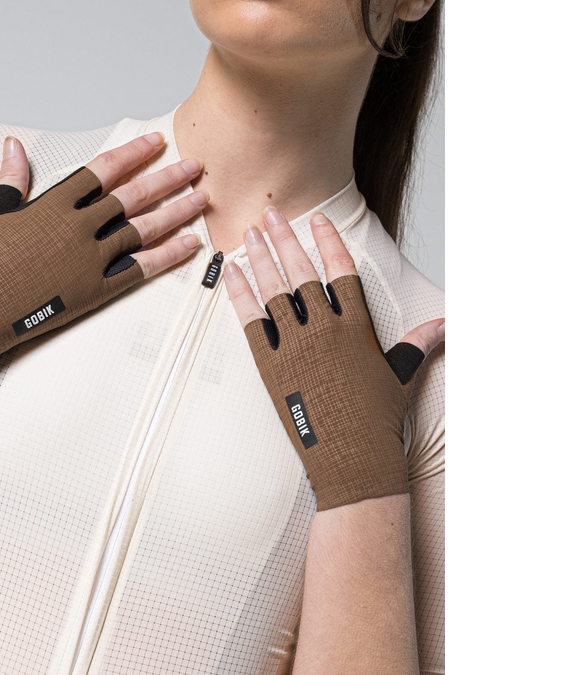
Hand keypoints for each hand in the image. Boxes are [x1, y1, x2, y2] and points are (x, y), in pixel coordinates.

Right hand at [0, 132, 206, 372]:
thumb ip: (11, 178)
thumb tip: (13, 145)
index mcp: (54, 203)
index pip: (104, 169)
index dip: (134, 153)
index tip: (157, 143)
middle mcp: (77, 227)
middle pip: (134, 196)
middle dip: (169, 179)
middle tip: (197, 167)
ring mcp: (89, 259)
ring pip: (144, 229)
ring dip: (177, 213)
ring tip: (203, 200)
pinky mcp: (95, 289)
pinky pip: (141, 270)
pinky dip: (168, 256)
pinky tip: (190, 245)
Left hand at [224, 207, 443, 510]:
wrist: (352, 460)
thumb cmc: (376, 420)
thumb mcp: (400, 377)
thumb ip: (416, 345)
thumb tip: (443, 326)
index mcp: (357, 329)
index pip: (342, 272)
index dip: (330, 243)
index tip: (319, 221)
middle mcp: (325, 331)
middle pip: (301, 273)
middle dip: (285, 239)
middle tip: (271, 214)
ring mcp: (296, 347)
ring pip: (274, 292)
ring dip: (260, 259)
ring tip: (248, 234)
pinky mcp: (271, 366)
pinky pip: (252, 323)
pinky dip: (240, 297)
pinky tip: (230, 275)